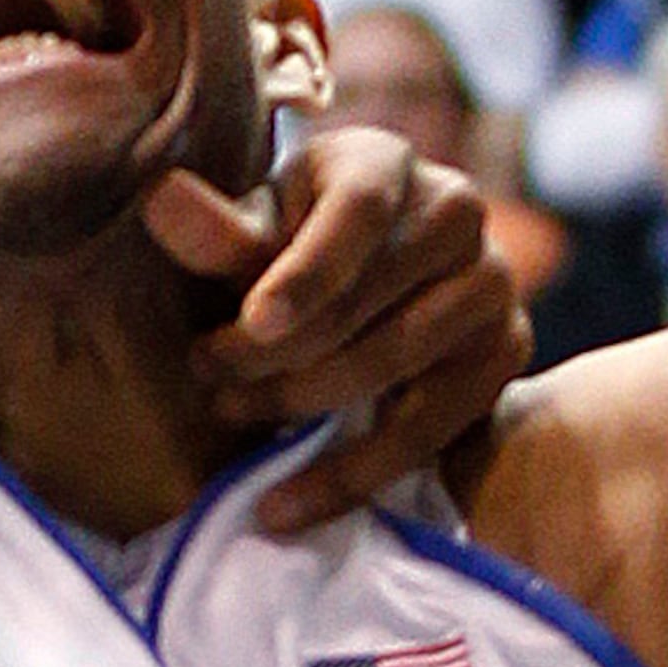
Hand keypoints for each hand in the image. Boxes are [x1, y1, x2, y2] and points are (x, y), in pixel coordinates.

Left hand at [149, 122, 528, 528]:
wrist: (380, 286)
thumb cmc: (297, 250)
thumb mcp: (256, 233)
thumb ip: (216, 233)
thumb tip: (161, 200)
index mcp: (387, 162)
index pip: (356, 211)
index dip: (306, 270)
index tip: (252, 323)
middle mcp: (457, 210)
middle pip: (367, 298)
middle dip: (276, 352)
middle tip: (210, 383)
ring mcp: (494, 282)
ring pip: (393, 363)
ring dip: (301, 403)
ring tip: (233, 416)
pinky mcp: (506, 352)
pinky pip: (425, 431)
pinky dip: (347, 476)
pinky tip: (283, 504)